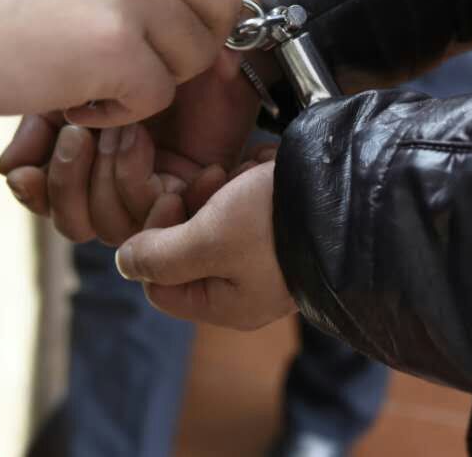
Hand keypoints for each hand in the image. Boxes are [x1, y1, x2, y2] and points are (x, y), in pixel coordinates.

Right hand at [0, 56, 266, 242]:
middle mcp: (116, 186)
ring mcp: (151, 197)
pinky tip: (172, 168)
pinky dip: (158, 196)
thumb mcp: (88, 79)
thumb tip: (6, 169)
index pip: (46, 199)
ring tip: (134, 134)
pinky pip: (160, 222)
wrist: (217, 46)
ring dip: (115, 179)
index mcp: (87, 159)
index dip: (35, 192)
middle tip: (84, 133)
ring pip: (110, 225)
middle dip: (72, 179)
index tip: (25, 170)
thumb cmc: (156, 53)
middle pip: (73, 223)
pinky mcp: (187, 201)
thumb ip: (44, 120)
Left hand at [114, 160, 296, 330]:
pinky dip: (240, 182)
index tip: (171, 201)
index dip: (152, 240)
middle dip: (187, 207)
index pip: (157, 282)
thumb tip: (124, 264)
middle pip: (182, 247)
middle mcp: (241, 284)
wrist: (347, 186)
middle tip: (209, 179)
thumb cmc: (277, 220)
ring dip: (213, 189)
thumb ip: (159, 256)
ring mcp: (260, 252)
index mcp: (224, 303)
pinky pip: (239, 202)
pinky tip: (255, 169)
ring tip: (235, 172)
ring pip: (208, 219)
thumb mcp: (208, 240)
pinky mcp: (275, 220)